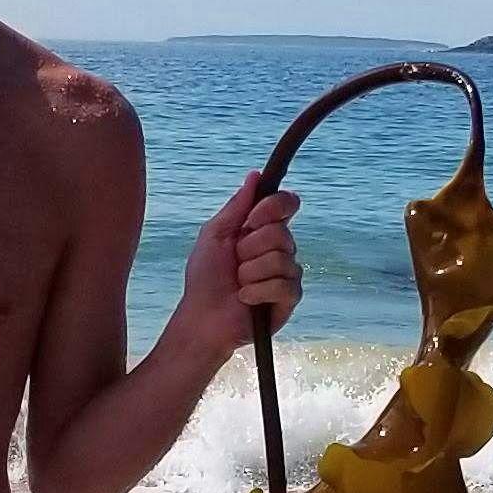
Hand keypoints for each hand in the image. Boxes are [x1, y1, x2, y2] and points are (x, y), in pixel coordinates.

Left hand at [182, 172, 304, 339]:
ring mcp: (287, 274)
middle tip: (235, 262)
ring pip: (282, 259)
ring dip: (250, 273)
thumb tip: (255, 175)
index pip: (287, 204)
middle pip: (281, 232)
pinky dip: (258, 292)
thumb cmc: (205, 277)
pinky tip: (246, 299)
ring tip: (238, 284)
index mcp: (263, 230)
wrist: (202, 317)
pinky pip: (284, 285)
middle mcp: (280, 249)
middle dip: (249, 248)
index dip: (273, 208)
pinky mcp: (289, 299)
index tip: (251, 221)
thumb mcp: (215, 234)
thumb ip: (237, 206)